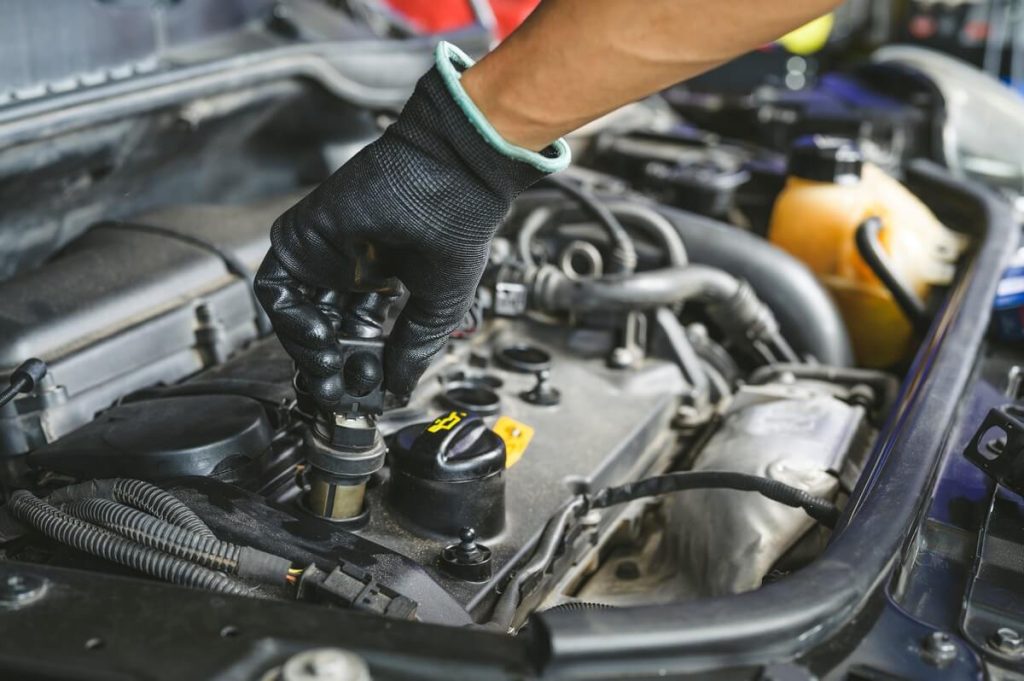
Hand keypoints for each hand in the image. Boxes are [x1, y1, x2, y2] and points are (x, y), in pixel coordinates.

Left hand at [255, 43, 568, 406]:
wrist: (452, 180)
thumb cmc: (457, 230)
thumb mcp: (437, 308)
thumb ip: (411, 351)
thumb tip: (396, 393)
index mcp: (381, 276)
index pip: (357, 332)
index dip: (360, 366)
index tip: (367, 394)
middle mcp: (347, 264)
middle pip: (324, 328)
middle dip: (332, 366)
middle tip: (342, 394)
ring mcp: (320, 252)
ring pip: (296, 315)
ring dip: (310, 352)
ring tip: (333, 373)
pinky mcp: (299, 239)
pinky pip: (277, 291)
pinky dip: (292, 323)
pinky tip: (323, 339)